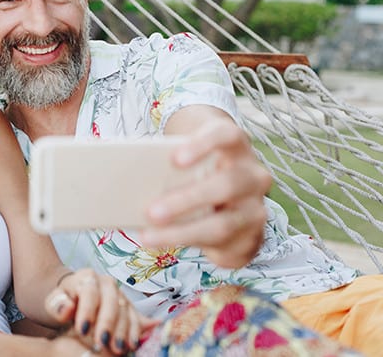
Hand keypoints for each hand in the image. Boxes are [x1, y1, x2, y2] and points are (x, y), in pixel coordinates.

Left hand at [44, 269, 155, 354]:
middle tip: (102, 342)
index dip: (87, 311)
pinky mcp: (128, 306)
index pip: (89, 292)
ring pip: (125, 310)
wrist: (73, 298)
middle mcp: (106, 283)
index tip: (82, 330)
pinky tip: (132, 344)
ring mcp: (120, 294)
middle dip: (108, 323)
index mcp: (87, 277)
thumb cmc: (63, 301)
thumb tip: (67, 308)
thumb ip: (57, 305)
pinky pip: (135, 317)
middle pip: (111, 301)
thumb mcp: (54, 302)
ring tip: (117, 348)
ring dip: (123, 330)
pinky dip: (135, 331)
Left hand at [141, 115, 270, 267]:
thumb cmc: (198, 170)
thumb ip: (168, 167)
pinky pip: (223, 247)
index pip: (227, 136)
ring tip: (148, 236)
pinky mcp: (253, 237)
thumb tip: (126, 182)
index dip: (203, 145)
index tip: (174, 159)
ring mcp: (256, 208)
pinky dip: (190, 247)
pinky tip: (166, 246)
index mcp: (235, 145)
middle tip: (150, 211)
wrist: (230, 196)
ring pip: (223, 224)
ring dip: (181, 232)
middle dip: (185, 200)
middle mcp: (253, 175)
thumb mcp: (188, 163)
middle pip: (226, 184)